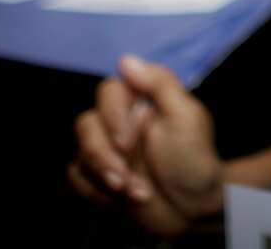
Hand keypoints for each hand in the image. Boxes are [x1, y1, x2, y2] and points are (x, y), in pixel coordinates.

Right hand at [69, 56, 224, 236]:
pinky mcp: (96, 177)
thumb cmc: (194, 161)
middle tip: (126, 177)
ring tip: (135, 192)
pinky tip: (121, 200)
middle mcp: (119, 122)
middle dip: (103, 155)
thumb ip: (160, 84)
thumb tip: (125, 59)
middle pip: (86, 123)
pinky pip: (76, 177)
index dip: (112, 117)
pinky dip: (95, 191)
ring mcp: (106, 150)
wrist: (193, 211)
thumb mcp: (187, 117)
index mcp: (140, 102)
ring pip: (79, 152)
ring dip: (103, 176)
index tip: (127, 143)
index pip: (109, 92)